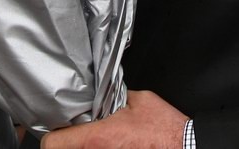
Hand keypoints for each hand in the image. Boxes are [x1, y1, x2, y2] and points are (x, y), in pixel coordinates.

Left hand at [41, 91, 187, 148]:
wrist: (186, 147)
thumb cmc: (165, 129)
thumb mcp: (138, 100)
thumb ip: (114, 97)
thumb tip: (106, 95)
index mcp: (97, 139)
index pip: (52, 145)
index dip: (52, 136)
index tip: (57, 130)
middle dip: (70, 142)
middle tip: (78, 130)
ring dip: (85, 147)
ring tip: (99, 138)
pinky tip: (112, 145)